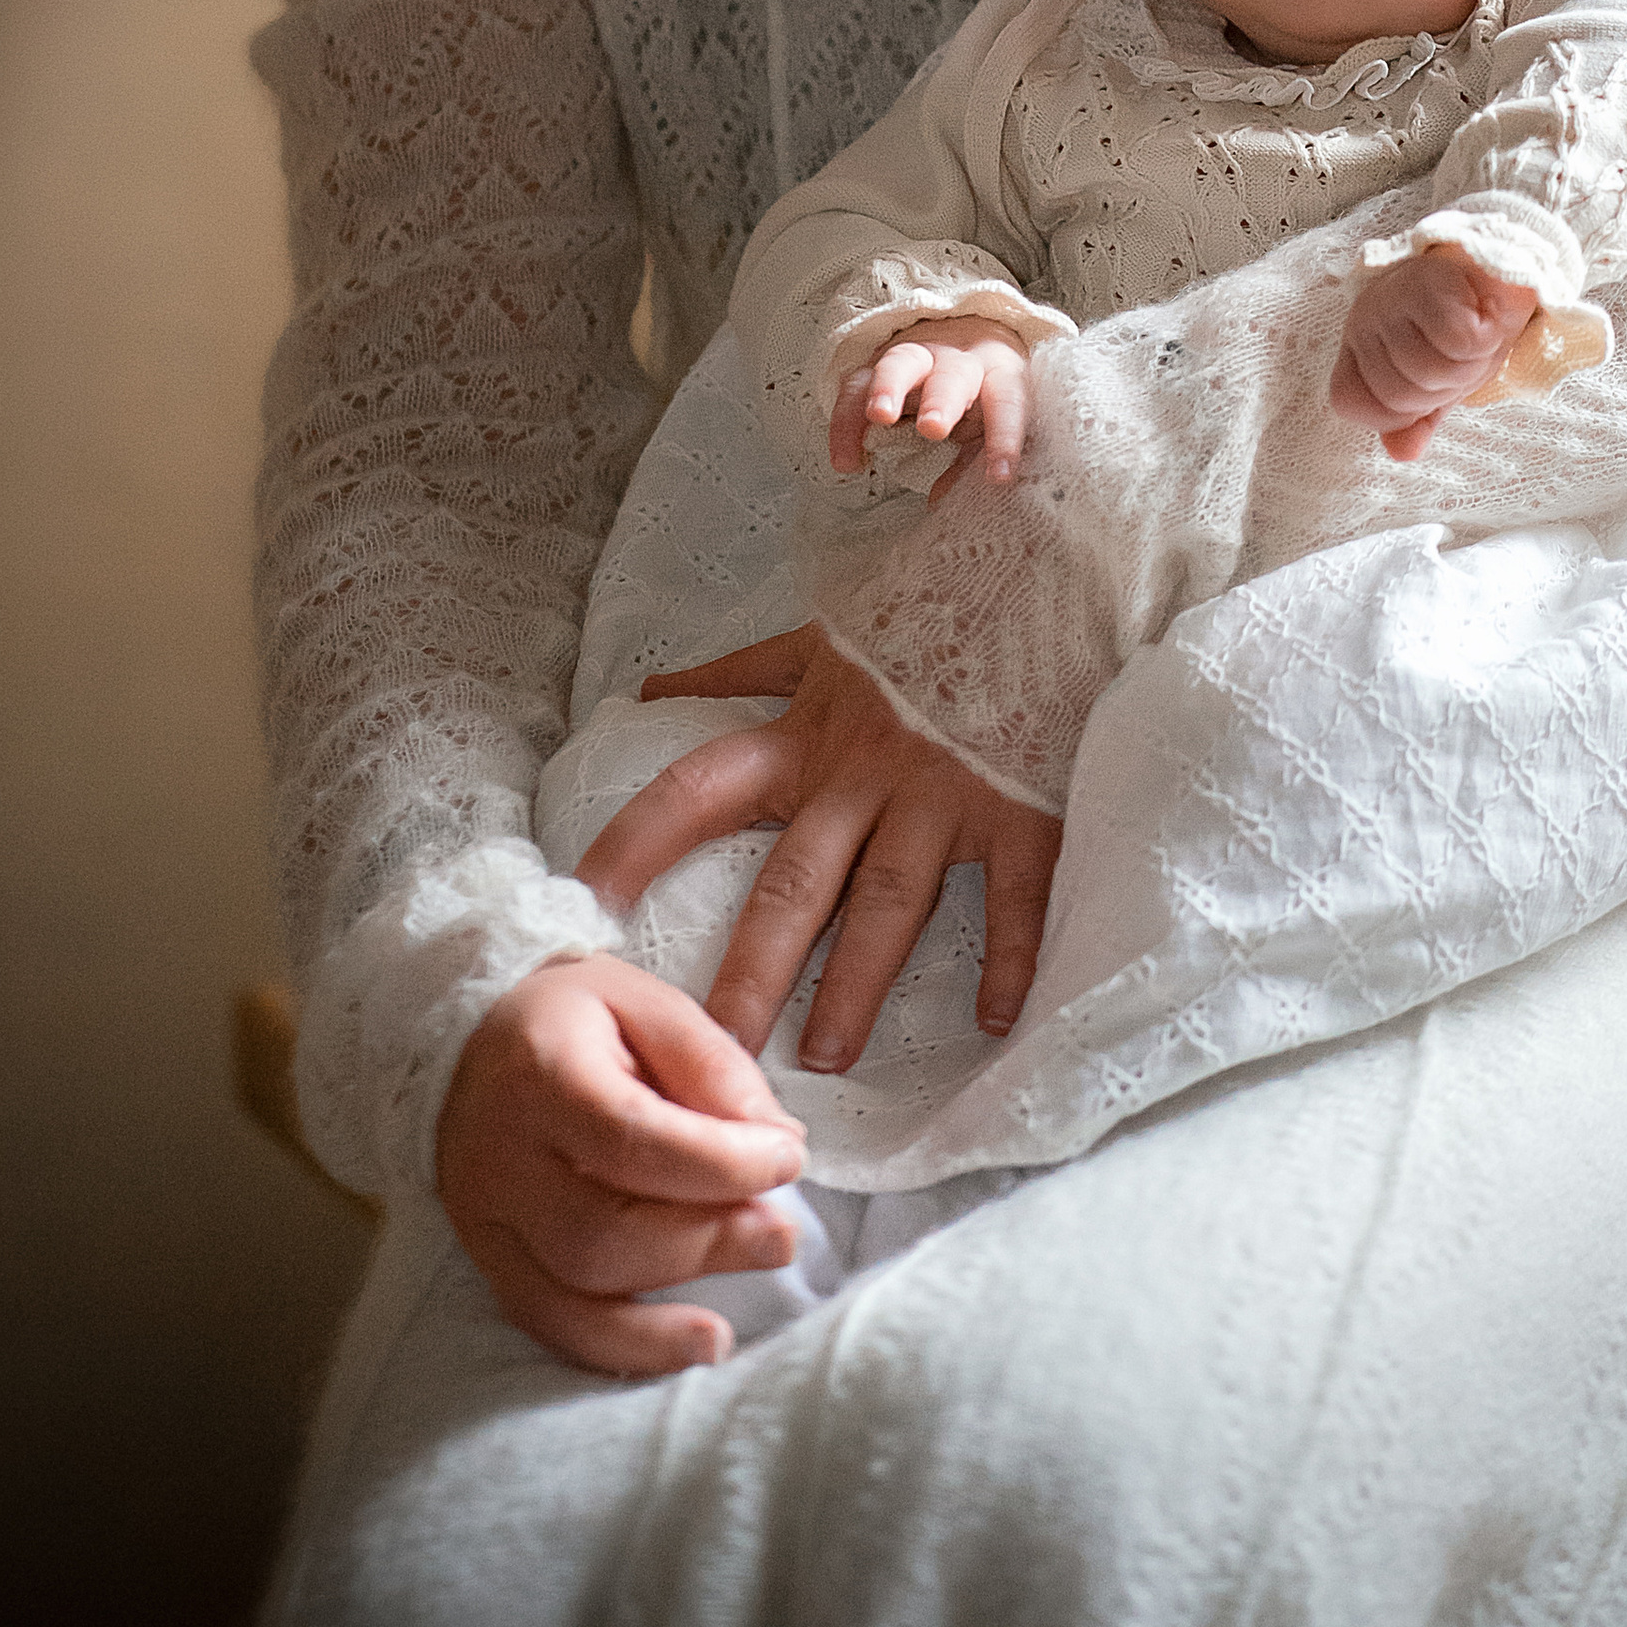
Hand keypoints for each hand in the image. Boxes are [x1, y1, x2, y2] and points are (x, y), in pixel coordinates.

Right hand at [435, 951, 807, 1376]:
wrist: (468, 1045)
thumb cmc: (572, 1020)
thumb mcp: (644, 999)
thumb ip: (710, 1063)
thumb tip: (776, 1141)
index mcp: (541, 1071)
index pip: (629, 1136)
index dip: (718, 1161)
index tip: (786, 1161)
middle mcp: (501, 1156)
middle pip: (601, 1229)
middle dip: (706, 1240)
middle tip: (782, 1234)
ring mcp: (487, 1220)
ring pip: (576, 1289)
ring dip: (672, 1308)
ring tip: (747, 1288)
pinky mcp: (491, 1262)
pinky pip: (552, 1325)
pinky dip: (625, 1347)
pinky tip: (692, 1346)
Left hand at [583, 624, 1061, 1075]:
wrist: (1042, 569)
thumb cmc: (926, 612)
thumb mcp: (823, 637)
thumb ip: (740, 672)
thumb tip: (652, 692)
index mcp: (808, 732)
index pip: (698, 791)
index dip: (635, 846)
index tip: (584, 907)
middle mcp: (865, 770)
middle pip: (794, 882)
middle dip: (752, 969)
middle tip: (714, 1049)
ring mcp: (943, 791)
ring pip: (889, 902)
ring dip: (856, 984)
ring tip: (825, 1057)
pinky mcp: (1018, 805)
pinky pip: (1011, 893)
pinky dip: (1006, 956)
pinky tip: (992, 1020)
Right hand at [830, 327, 1032, 485]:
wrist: (960, 333)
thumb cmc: (981, 390)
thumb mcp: (989, 422)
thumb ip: (974, 459)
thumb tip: (943, 501)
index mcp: (997, 374)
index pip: (1006, 403)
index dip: (1004, 438)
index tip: (1000, 477)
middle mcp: (957, 361)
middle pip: (952, 376)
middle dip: (942, 401)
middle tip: (934, 428)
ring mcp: (915, 357)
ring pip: (900, 363)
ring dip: (888, 389)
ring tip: (879, 417)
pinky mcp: (876, 364)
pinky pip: (856, 386)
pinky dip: (847, 422)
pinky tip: (846, 460)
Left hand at [1329, 248, 1540, 458]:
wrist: (1503, 270)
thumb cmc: (1468, 323)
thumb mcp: (1443, 381)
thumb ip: (1420, 419)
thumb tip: (1402, 454)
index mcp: (1360, 348)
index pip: (1350, 401)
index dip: (1396, 413)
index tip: (1432, 389)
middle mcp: (1363, 321)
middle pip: (1398, 395)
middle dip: (1445, 387)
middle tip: (1464, 355)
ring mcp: (1389, 298)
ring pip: (1429, 370)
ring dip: (1469, 363)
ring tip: (1476, 332)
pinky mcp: (1426, 281)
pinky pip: (1457, 342)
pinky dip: (1484, 338)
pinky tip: (1485, 314)